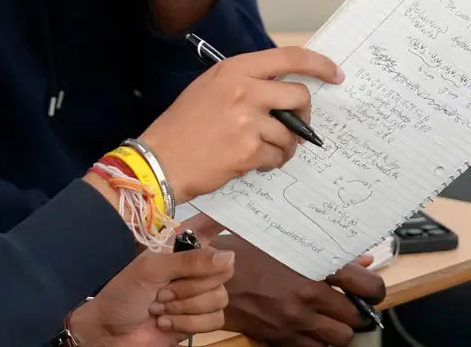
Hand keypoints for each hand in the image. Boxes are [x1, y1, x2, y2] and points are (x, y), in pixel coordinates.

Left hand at [70, 216, 233, 346]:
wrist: (111, 333)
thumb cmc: (124, 292)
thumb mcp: (151, 270)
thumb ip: (189, 261)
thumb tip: (229, 257)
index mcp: (178, 246)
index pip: (207, 226)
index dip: (221, 222)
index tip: (237, 219)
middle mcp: (192, 267)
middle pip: (221, 270)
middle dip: (190, 286)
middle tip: (163, 290)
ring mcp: (196, 294)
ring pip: (220, 297)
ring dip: (186, 307)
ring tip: (160, 306)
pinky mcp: (199, 320)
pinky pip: (216, 319)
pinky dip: (189, 324)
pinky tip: (166, 322)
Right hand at [138, 48, 343, 202]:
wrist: (162, 158)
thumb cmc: (184, 123)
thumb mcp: (210, 88)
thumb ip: (245, 84)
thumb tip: (284, 92)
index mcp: (233, 69)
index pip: (288, 57)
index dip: (318, 63)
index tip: (335, 73)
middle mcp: (243, 89)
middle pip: (298, 95)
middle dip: (303, 114)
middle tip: (295, 126)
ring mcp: (247, 120)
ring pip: (291, 133)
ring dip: (282, 146)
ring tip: (258, 149)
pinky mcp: (249, 149)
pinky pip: (278, 156)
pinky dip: (269, 162)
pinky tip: (248, 161)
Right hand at [210, 234, 385, 346]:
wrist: (207, 280)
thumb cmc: (241, 253)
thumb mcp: (279, 243)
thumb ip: (323, 252)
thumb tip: (362, 260)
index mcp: (307, 270)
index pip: (364, 285)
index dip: (374, 289)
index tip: (370, 288)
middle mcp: (306, 300)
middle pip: (355, 317)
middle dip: (354, 311)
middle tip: (346, 301)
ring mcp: (294, 324)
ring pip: (339, 338)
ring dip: (337, 328)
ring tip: (327, 315)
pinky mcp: (281, 340)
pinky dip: (316, 340)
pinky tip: (307, 326)